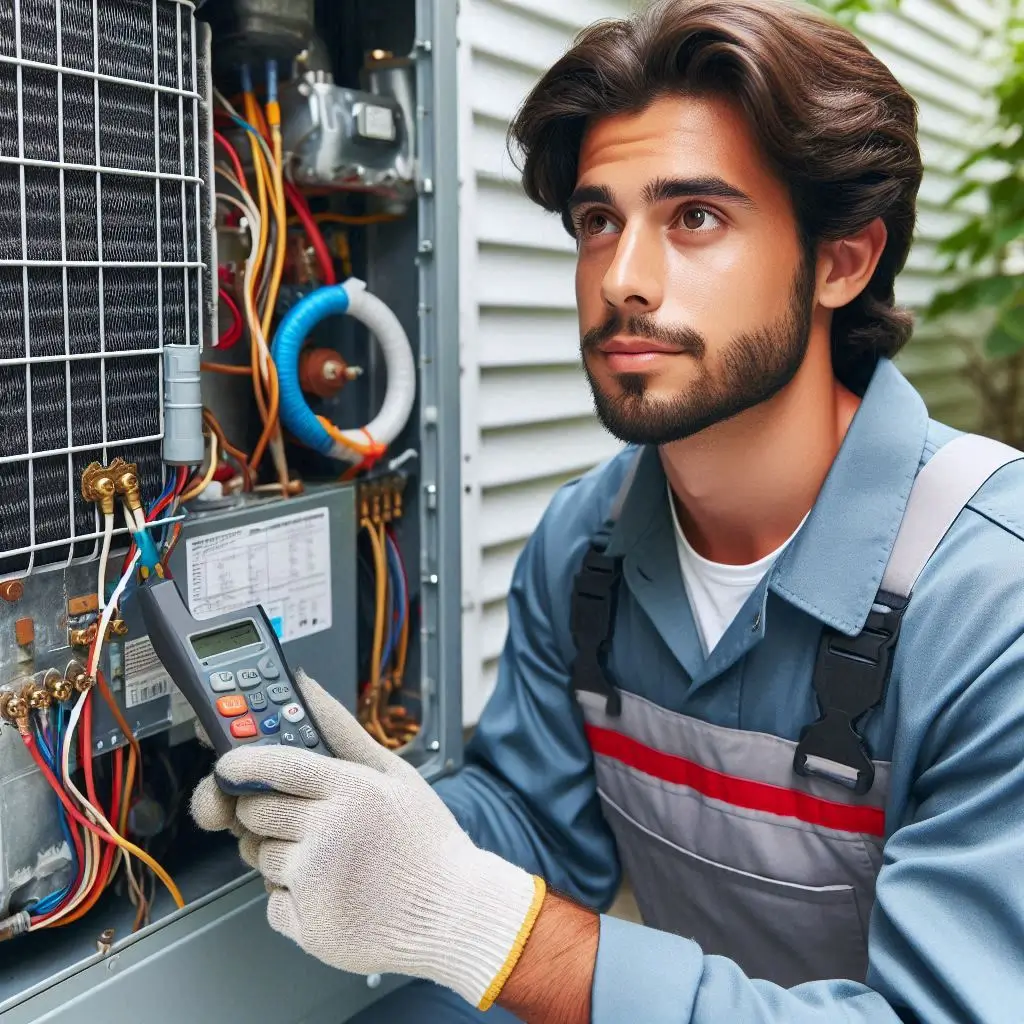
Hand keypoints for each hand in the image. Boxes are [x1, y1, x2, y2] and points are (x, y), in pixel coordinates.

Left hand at [190, 671, 546, 1009]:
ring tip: (333, 860)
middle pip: (254, 812)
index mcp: (352, 790)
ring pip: (260, 859)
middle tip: (302, 819)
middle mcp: (330, 832)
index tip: (228, 766)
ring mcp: (316, 881)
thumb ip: (342, 730)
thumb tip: (305, 687)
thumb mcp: (395, 774)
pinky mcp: (308, 925)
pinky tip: (332, 891)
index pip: (275, 766)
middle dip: (265, 814)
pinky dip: (293, 900)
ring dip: (284, 858)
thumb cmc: (425, 843)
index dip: (241, 763)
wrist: (453, 914)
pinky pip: (271, 903)